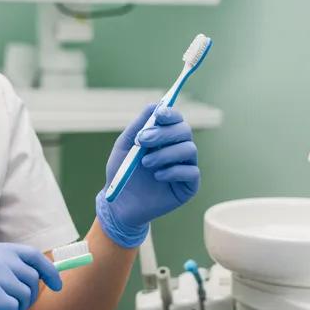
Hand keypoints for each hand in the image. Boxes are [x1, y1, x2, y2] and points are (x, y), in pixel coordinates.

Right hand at [0, 243, 62, 309]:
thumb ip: (2, 270)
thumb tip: (37, 279)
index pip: (31, 254)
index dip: (49, 269)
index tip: (57, 285)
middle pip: (31, 277)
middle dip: (29, 297)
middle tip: (12, 308)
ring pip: (23, 294)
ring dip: (16, 309)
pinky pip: (11, 307)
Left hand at [96, 104, 199, 247]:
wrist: (118, 204)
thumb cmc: (121, 173)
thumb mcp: (124, 146)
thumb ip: (138, 126)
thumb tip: (154, 105)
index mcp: (164, 138)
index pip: (176, 120)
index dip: (170, 114)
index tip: (159, 115)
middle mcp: (177, 150)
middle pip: (185, 131)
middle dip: (164, 133)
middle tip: (143, 141)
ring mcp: (185, 167)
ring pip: (190, 149)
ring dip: (166, 153)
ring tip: (145, 163)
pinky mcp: (188, 186)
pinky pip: (191, 172)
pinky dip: (173, 171)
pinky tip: (157, 176)